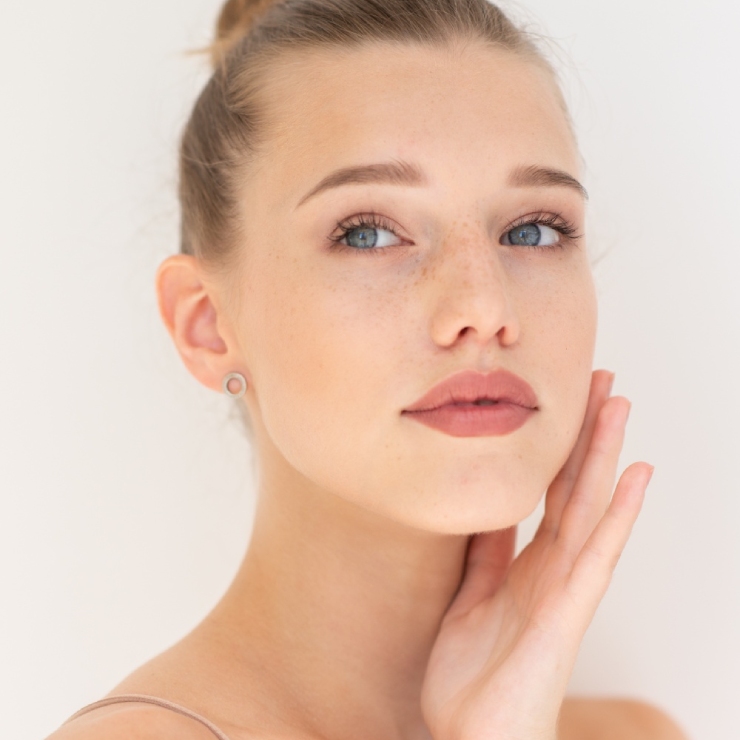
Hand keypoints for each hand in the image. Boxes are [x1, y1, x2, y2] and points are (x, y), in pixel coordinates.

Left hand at [420, 370, 653, 739]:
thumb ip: (482, 554)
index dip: (554, 447)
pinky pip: (596, 554)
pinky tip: (637, 477)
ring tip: (621, 406)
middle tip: (599, 382)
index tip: (560, 402)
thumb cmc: (472, 678)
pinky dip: (618, 514)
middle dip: (585, 434)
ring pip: (590, 507)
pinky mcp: (568, 611)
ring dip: (606, 455)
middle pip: (572, 487)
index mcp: (524, 565)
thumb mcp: (468, 599)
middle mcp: (550, 568)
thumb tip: (486, 507)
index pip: (545, 492)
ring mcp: (564, 587)